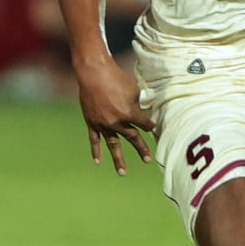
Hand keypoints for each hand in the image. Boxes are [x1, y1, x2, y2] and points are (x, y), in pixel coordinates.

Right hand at [75, 57, 154, 175]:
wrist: (93, 72)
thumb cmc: (116, 77)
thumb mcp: (133, 89)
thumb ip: (137, 103)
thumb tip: (141, 110)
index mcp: (130, 114)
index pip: (144, 124)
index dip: (150, 125)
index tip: (152, 127)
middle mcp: (118, 122)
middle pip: (132, 138)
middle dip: (141, 149)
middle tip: (148, 159)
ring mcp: (104, 124)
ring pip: (113, 145)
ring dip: (118, 159)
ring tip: (123, 172)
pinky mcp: (92, 122)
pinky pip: (95, 140)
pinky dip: (96, 150)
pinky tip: (98, 161)